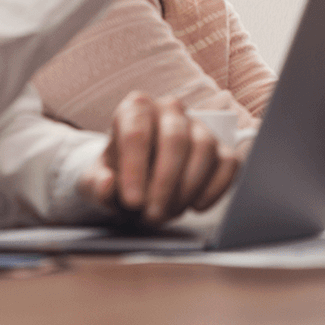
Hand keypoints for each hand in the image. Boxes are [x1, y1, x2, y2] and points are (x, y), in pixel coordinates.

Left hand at [76, 93, 239, 226]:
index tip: (133, 201)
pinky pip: (229, 162)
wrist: (138, 179)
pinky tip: (197, 206)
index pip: (136, 133)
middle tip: (153, 214)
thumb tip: (107, 183)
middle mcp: (170, 110)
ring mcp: (199, 126)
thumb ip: (96, 184)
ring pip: (204, 148)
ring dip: (188, 187)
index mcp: (135, 109)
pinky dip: (215, 188)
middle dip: (165, 181)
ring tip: (170, 212)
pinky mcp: (221, 146)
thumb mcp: (94, 182)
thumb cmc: (117, 176)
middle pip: (175, 138)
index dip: (135, 169)